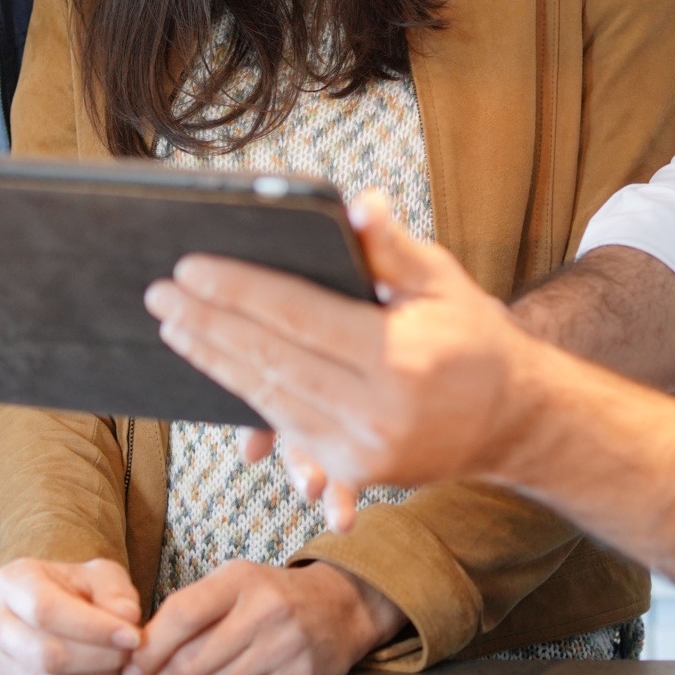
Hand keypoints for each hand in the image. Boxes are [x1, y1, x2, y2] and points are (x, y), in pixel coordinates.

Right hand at [0, 557, 142, 674]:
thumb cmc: (74, 592)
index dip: (93, 628)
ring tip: (115, 664)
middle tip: (128, 654)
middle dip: (99, 658)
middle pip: (47, 654)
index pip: (45, 610)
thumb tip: (126, 619)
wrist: (43, 612)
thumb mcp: (101, 577)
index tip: (132, 636)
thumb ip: (116, 593)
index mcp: (11, 581)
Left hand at [123, 560, 402, 674]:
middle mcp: (265, 610)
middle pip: (191, 660)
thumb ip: (191, 609)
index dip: (150, 648)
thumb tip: (138, 648)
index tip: (131, 667)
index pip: (182, 614)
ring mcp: (284, 646)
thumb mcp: (234, 584)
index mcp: (241, 579)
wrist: (339, 608)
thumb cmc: (270, 597)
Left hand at [147, 191, 539, 503]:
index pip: (298, 316)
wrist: (514, 420)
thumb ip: (391, 246)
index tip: (190, 268)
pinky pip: (287, 427)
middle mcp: (379, 409)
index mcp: (399, 355)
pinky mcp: (357, 469)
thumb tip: (354, 205)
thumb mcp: (442, 280)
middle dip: (209, 324)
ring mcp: (365, 448)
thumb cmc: (473, 337)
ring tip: (175, 327)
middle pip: (271, 360)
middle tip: (161, 294)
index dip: (238, 290)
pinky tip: (214, 367)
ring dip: (214, 361)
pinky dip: (245, 395)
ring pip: (269, 398)